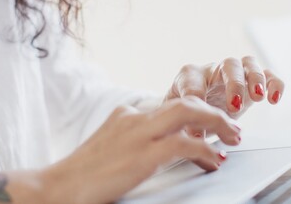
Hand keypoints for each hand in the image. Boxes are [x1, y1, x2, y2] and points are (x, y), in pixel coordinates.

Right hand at [40, 97, 241, 203]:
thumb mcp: (110, 151)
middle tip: (232, 128)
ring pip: (189, 112)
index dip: (194, 115)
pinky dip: (204, 151)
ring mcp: (138, 133)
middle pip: (184, 101)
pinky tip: (213, 160)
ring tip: (232, 137)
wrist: (58, 188)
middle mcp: (133, 117)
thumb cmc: (83, 177)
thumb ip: (133, 145)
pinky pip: (184, 145)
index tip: (209, 127)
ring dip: (216, 124)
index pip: (168, 106)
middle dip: (212, 113)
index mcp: (125, 115)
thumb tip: (160, 152)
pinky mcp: (143, 155)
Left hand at [164, 56, 284, 134]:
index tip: (199, 131)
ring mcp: (235, 74)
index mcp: (190, 75)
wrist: (190, 109)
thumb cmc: (181, 111)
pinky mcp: (252, 83)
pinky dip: (274, 83)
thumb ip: (182, 127)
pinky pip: (268, 75)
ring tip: (257, 98)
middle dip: (234, 84)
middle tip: (234, 106)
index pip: (194, 82)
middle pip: (228, 65)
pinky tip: (273, 99)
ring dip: (255, 79)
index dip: (197, 103)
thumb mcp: (175, 118)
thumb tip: (194, 140)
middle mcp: (214, 70)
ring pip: (249, 64)